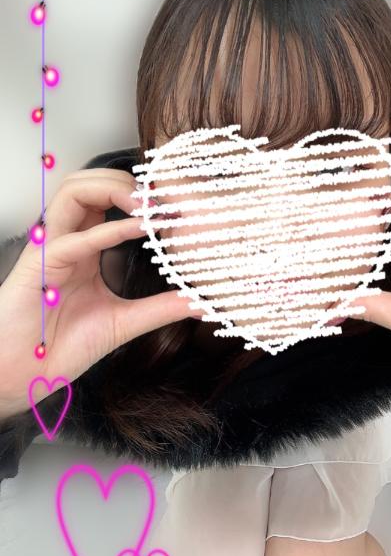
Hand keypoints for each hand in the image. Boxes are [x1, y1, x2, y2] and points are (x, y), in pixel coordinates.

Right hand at [0, 169, 202, 410]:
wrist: (25, 375)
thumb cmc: (60, 346)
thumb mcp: (126, 322)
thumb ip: (161, 308)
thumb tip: (199, 302)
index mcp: (84, 248)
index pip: (105, 199)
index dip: (138, 195)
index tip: (174, 207)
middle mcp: (67, 241)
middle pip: (86, 183)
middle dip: (124, 180)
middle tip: (160, 199)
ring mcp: (50, 250)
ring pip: (71, 192)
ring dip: (111, 188)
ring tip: (147, 206)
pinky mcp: (38, 267)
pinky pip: (71, 239)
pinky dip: (106, 230)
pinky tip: (137, 229)